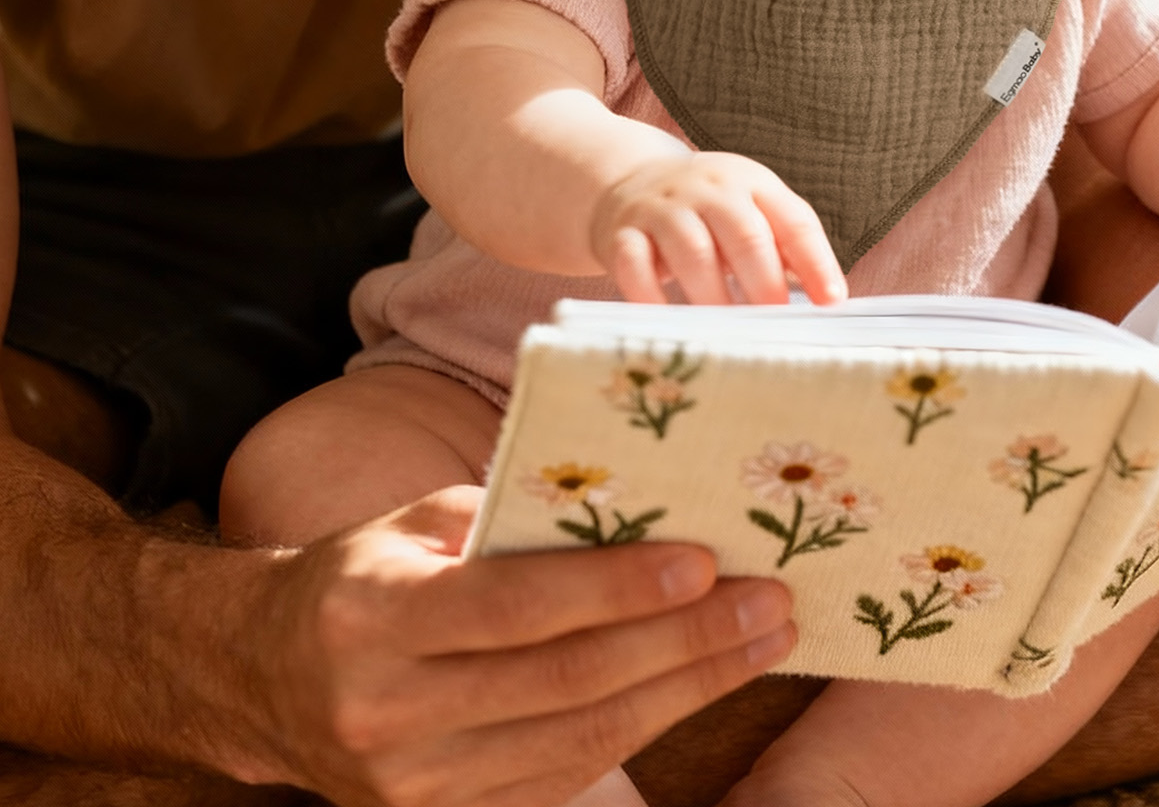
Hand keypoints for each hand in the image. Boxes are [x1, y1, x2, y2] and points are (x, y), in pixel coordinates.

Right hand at [253, 487, 795, 806]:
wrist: (265, 681)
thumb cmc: (364, 577)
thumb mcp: (416, 522)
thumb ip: (511, 516)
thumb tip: (636, 505)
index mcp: (374, 615)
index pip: (517, 604)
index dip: (617, 586)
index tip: (703, 558)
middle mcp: (389, 711)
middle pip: (567, 679)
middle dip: (685, 639)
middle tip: (767, 600)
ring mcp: (415, 786)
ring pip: (582, 736)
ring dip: (687, 688)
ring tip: (760, 641)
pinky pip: (565, 775)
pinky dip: (643, 727)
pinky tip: (698, 684)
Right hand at [591, 153, 846, 305]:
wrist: (628, 182)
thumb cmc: (708, 211)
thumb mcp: (750, 210)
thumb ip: (785, 249)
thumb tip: (826, 303)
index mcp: (752, 182)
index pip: (794, 219)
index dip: (817, 262)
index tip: (832, 303)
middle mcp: (709, 188)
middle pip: (744, 233)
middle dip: (765, 282)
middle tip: (777, 324)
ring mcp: (661, 208)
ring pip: (692, 251)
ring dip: (714, 297)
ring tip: (730, 334)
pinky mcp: (620, 233)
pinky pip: (634, 267)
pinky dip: (652, 300)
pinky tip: (672, 327)